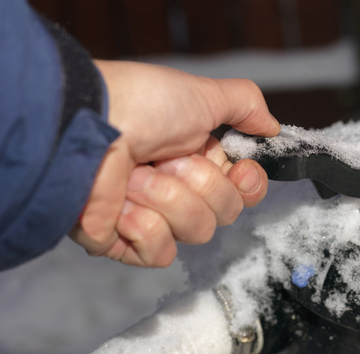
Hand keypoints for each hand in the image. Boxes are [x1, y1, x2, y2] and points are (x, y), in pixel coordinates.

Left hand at [69, 60, 279, 266]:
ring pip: (196, 232)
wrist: (86, 122)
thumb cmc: (141, 104)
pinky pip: (160, 253)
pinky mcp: (123, 243)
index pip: (244, 192)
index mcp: (200, 161)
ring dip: (167, 197)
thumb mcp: (204, 94)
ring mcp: (151, 218)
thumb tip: (272, 128)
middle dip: (200, 183)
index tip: (239, 170)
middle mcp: (180, 191)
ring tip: (136, 173)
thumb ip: (246, 106)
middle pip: (225, 214)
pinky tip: (122, 202)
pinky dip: (143, 226)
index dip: (247, 185)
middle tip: (168, 159)